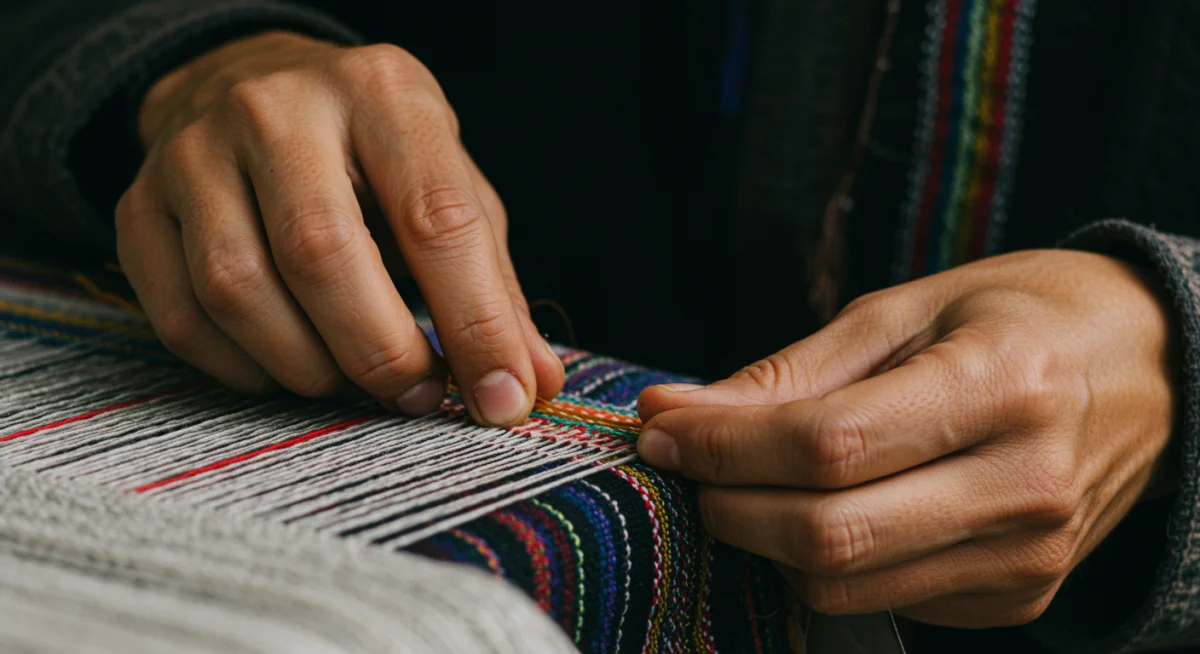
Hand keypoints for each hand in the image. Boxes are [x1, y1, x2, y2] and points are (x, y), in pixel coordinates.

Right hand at [117, 31, 562, 424]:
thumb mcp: (450, 189)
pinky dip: (241, 369)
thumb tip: (528, 384)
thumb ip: (492, 285)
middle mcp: (279, 109)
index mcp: (382, 95)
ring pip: (238, 290)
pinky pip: (180, 318)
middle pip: (322, 255)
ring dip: (308, 367)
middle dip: (379, 352)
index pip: (435, 218)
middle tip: (413, 394)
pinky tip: (283, 366)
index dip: (475, 323)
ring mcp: (194, 152)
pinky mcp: (139, 204)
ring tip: (349, 379)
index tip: (500, 399)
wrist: (251, 87)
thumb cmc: (374, 154)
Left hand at [636, 250, 1176, 626]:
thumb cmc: (1014, 318)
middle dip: (727, 503)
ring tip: (748, 482)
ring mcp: (1027, 557)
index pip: (827, 444)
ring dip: (764, 538)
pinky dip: (825, 564)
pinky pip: (882, 601)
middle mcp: (1024, 483)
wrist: (1148, 374)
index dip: (723, 446)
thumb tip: (675, 413)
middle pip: (829, 534)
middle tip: (689, 462)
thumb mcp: (904, 311)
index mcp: (1000, 383)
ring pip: (843, 585)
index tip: (663, 428)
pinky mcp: (1019, 597)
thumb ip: (790, 372)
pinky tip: (823, 509)